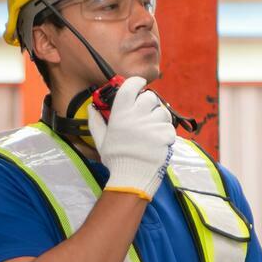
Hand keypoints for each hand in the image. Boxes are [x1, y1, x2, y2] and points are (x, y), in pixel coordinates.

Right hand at [93, 76, 175, 198]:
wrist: (131, 178)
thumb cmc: (116, 159)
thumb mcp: (101, 141)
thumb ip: (96, 123)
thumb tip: (91, 108)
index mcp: (120, 114)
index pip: (130, 86)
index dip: (137, 82)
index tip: (140, 84)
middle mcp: (136, 116)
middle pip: (150, 97)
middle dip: (150, 104)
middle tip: (146, 114)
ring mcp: (151, 125)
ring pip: (163, 112)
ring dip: (160, 119)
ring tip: (153, 131)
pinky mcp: (164, 135)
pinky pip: (169, 127)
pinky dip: (166, 133)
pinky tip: (159, 142)